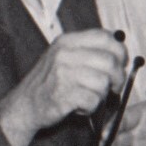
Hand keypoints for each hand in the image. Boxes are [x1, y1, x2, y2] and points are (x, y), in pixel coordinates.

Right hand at [0, 29, 127, 145]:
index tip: (121, 63)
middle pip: (109, 61)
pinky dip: (91, 108)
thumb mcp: (64, 57)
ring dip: (102, 95)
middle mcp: (65, 54)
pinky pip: (93, 100)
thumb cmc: (50, 82)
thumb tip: (121, 52)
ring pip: (103, 82)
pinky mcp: (63, 94)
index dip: (120, 51)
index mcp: (67, 41)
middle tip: (114, 87)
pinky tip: (81, 106)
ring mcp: (63, 73)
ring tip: (89, 97)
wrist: (24, 104)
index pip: (106, 37)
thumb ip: (88, 51)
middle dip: (118, 78)